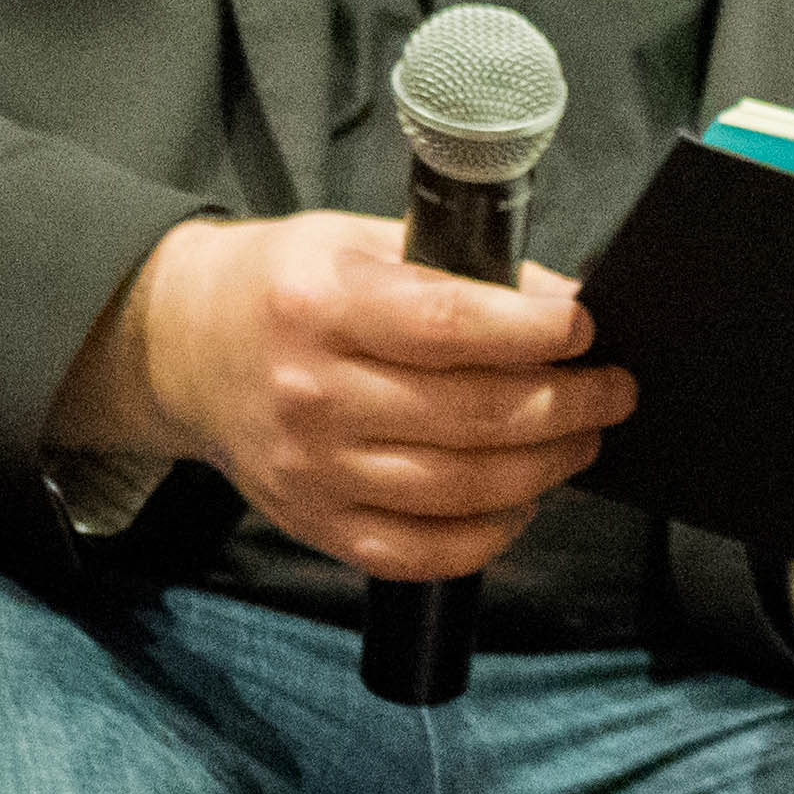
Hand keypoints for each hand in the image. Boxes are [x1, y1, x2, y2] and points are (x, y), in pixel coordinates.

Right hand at [56, 212, 630, 574]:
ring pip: (461, 489)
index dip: (534, 331)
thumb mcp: (357, 242)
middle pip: (473, 416)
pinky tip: (520, 500)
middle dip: (569, 404)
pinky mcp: (312, 524)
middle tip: (612, 391)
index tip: (584, 327)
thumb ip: (457, 270)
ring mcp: (309, 470)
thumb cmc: (286, 288)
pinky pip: (421, 551)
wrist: (180, 346)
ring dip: (546, 467)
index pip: (450, 325)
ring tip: (582, 438)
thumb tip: (562, 301)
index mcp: (321, 306)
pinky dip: (489, 535)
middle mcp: (310, 394)